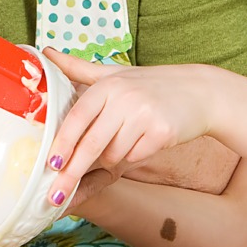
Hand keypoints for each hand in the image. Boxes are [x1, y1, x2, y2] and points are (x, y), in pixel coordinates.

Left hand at [43, 50, 216, 210]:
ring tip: (127, 139)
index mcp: (108, 85)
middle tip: (58, 194)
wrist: (201, 92)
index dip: (62, 143)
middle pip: (91, 143)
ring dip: (112, 158)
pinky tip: (145, 140)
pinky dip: (134, 155)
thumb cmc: (151, 85)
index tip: (50, 164)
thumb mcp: (113, 73)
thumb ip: (78, 68)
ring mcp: (145, 115)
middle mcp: (124, 98)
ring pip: (114, 154)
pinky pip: (136, 157)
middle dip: (72, 172)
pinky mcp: (163, 132)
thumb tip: (46, 52)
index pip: (77, 117)